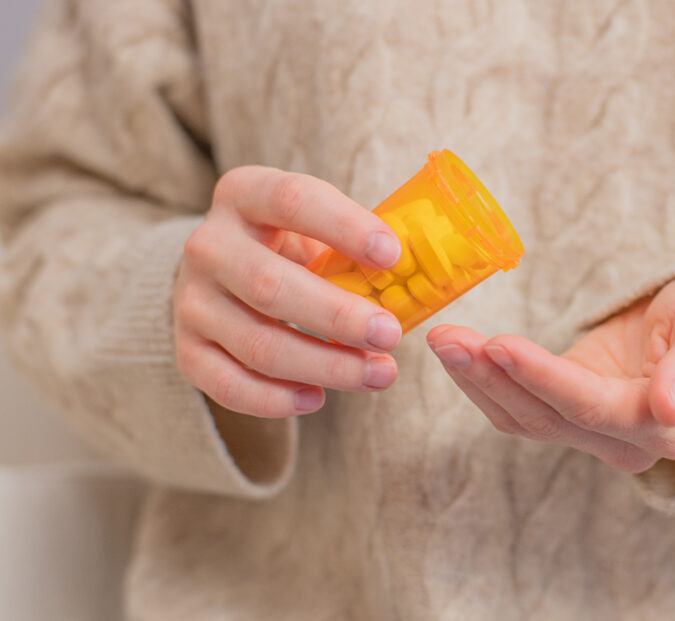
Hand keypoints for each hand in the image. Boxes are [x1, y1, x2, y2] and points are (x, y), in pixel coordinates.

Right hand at [174, 166, 403, 417]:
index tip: (393, 255)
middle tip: (392, 335)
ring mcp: (190, 300)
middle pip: (271, 285)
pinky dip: (275, 400)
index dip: (344, 227)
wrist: (220, 273)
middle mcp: (208, 245)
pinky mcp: (186, 350)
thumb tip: (423, 273)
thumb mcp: (317, 226)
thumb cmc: (291, 247)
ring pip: (257, 343)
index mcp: (245, 193)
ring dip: (325, 366)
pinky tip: (318, 399)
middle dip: (338, 316)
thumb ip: (358, 244)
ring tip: (379, 374)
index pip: (292, 199)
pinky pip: (228, 385)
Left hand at [427, 272, 674, 473]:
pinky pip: (519, 410)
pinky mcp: (569, 416)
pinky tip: (458, 353)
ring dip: (478, 381)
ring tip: (443, 339)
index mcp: (666, 426)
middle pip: (546, 417)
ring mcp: (594, 435)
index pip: (592, 406)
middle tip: (448, 336)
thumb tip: (668, 408)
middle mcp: (627, 444)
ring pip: (524, 419)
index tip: (498, 345)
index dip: (542, 378)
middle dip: (493, 376)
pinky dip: (485, 384)